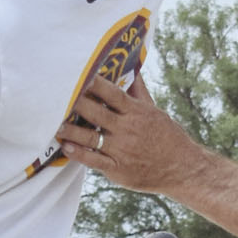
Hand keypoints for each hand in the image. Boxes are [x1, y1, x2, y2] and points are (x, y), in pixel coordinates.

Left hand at [54, 70, 199, 192]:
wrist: (182, 168)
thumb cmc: (167, 136)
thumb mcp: (154, 111)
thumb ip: (138, 92)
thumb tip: (133, 68)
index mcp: (136, 112)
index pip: (111, 93)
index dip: (93, 83)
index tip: (77, 74)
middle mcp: (127, 129)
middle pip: (96, 113)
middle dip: (76, 104)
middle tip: (55, 96)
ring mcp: (121, 150)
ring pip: (90, 138)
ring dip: (71, 130)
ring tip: (54, 123)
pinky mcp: (117, 169)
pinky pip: (94, 160)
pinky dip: (79, 154)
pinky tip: (66, 147)